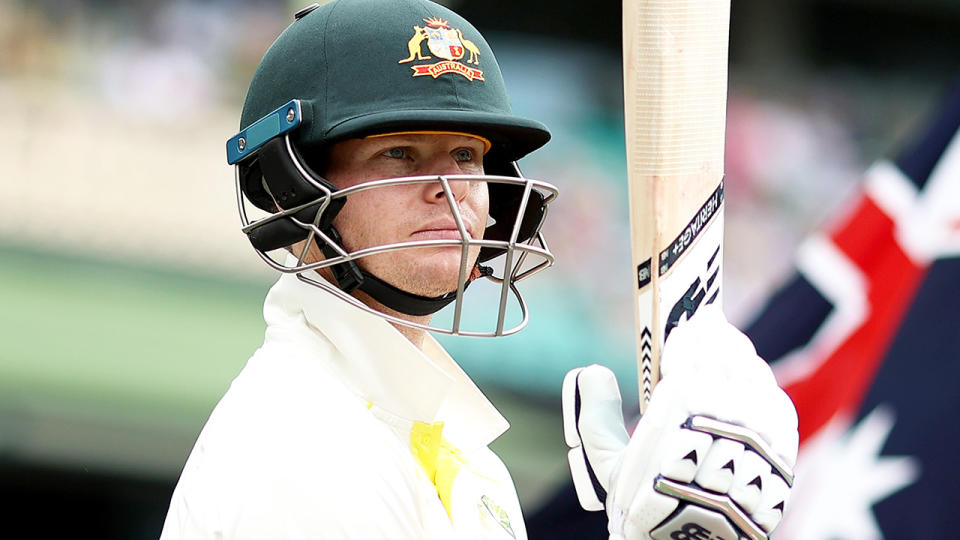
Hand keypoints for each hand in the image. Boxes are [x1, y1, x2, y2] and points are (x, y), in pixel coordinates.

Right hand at [562, 306, 797, 539]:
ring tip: (724, 346)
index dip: (690, 330)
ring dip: (736, 353)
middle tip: (705, 323)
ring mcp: (758, 425)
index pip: (693, 347)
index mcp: (682, 405)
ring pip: (752, 369)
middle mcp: (726, 409)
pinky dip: (758, 381)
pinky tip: (747, 380)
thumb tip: (594, 372)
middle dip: (713, 334)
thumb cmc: (647, 504)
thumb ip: (593, 414)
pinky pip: (773, 396)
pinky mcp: (781, 444)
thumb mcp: (606, 463)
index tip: (684, 321)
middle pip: (726, 351)